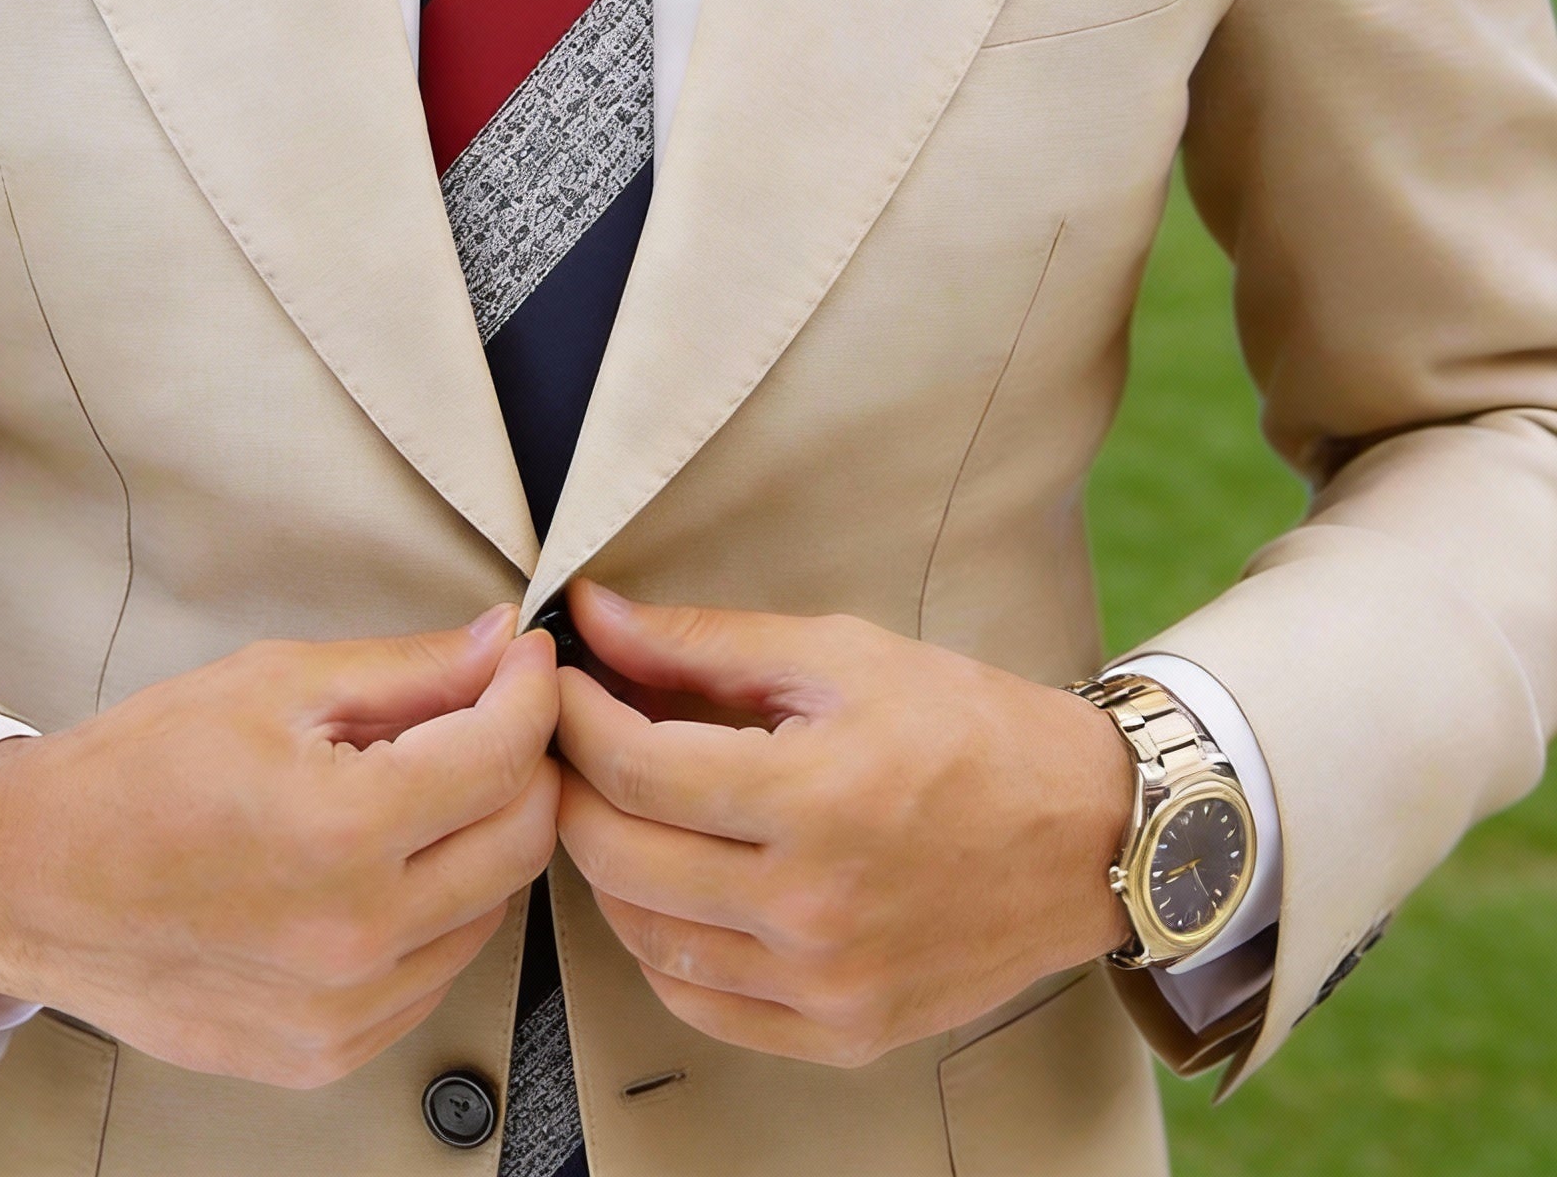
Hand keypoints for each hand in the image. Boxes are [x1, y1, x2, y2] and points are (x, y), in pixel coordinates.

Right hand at [0, 608, 559, 1086]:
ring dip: (480, 838)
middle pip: (522, 839)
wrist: (34, 883)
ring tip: (417, 789)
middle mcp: (355, 936)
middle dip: (523, 762)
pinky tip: (382, 864)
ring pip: (492, 909)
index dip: (531, 691)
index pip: (505, 755)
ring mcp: (344, 1010)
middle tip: (488, 715)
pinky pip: (436, 972)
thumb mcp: (275, 683)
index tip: (525, 661)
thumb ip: (408, 669)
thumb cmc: (136, 776)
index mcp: (342, 831)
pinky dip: (436, 910)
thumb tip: (500, 645)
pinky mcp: (328, 1052)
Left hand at [554, 582, 1131, 1067]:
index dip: (574, 717)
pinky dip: (660, 944)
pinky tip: (672, 885)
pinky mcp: (841, 1032)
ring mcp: (826, 983)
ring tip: (622, 804)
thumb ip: (703, 642)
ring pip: (643, 936)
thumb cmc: (969, 729)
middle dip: (573, 785)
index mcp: (815, 797)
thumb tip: (595, 617)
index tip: (560, 682)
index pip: (634, 767)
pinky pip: (698, 1003)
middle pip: (619, 855)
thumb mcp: (839, 655)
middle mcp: (814, 906)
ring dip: (607, 864)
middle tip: (573, 739)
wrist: (1088, 834)